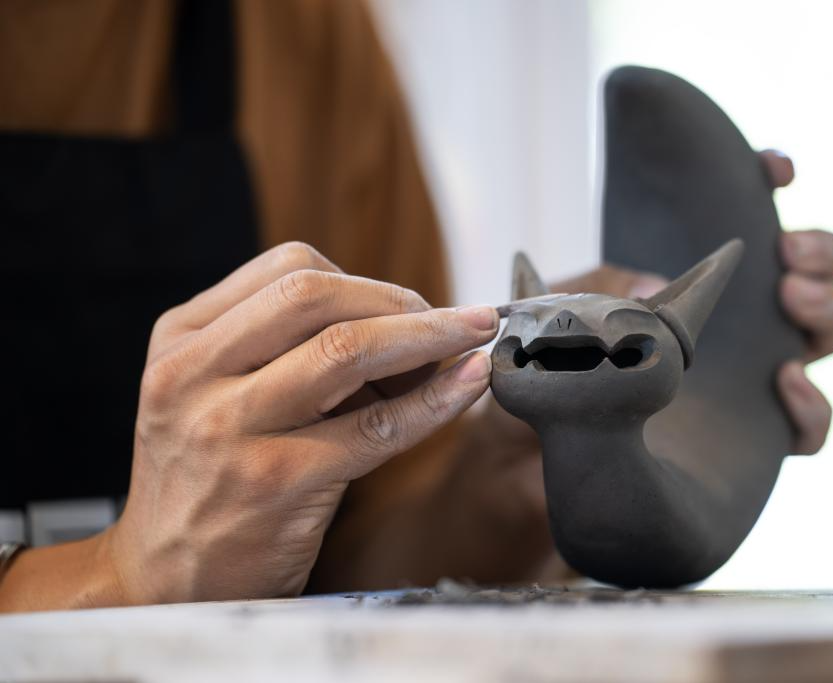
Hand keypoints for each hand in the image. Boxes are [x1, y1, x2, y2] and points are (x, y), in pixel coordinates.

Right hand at [23, 242, 496, 607]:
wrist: (165, 579)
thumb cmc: (212, 480)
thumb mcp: (217, 395)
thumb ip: (286, 351)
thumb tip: (406, 326)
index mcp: (181, 339)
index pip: (288, 269)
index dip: (365, 281)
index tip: (410, 305)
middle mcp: (194, 374)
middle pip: (316, 295)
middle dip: (402, 300)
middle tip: (455, 320)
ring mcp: (228, 427)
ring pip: (348, 350)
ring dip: (430, 335)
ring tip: (476, 334)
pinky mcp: (273, 481)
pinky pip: (375, 428)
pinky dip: (434, 401)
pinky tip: (468, 384)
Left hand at [545, 151, 832, 456]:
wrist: (550, 474)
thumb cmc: (551, 389)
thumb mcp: (553, 324)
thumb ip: (587, 289)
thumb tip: (652, 287)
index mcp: (697, 283)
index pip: (753, 218)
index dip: (774, 181)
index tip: (772, 170)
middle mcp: (738, 325)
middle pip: (816, 273)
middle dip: (819, 252)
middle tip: (788, 255)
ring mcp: (756, 381)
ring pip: (828, 335)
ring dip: (827, 310)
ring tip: (793, 301)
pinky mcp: (762, 441)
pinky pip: (812, 427)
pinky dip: (812, 405)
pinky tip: (785, 384)